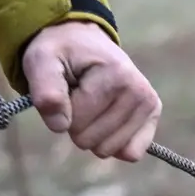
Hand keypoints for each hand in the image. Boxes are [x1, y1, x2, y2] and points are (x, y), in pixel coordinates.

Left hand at [22, 21, 160, 161]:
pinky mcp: (153, 116)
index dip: (61, 112)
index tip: (66, 89)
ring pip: (108, 150)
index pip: (77, 122)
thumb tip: (61, 126)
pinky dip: (113, 144)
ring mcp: (149, 105)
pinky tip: (109, 124)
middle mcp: (140, 92)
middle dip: (77, 125)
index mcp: (117, 76)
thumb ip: (45, 92)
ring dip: (93, 134)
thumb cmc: (62, 53)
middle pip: (92, 140)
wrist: (85, 42)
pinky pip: (131, 153)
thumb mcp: (41, 62)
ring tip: (93, 105)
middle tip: (79, 98)